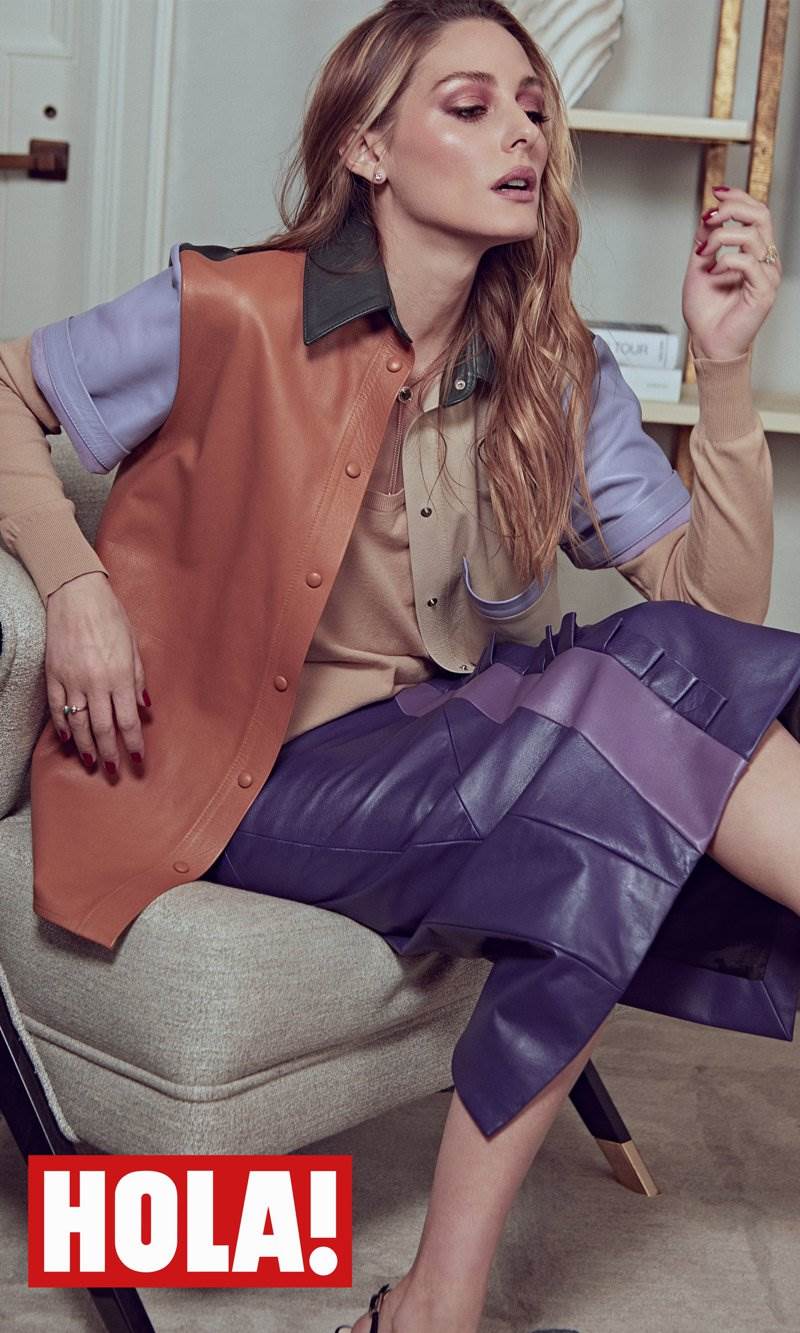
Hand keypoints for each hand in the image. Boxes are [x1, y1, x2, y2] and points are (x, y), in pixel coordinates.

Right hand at [45, 571, 149, 776]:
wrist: (76, 595)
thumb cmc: (111, 617)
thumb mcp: (133, 645)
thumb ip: (138, 678)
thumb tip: (144, 706)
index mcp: (120, 676)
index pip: (128, 721)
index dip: (133, 744)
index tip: (137, 760)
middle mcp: (96, 683)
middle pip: (104, 728)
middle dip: (111, 753)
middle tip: (114, 771)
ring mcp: (72, 680)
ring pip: (79, 724)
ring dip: (87, 747)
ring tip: (93, 763)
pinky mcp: (53, 675)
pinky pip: (57, 709)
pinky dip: (63, 727)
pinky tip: (68, 742)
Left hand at [682, 186, 781, 360]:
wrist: (706, 342)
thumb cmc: (706, 311)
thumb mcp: (699, 266)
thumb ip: (705, 240)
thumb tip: (707, 214)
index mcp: (752, 252)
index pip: (755, 213)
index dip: (738, 197)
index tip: (716, 192)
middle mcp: (763, 260)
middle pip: (761, 215)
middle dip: (733, 208)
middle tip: (710, 216)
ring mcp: (766, 275)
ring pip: (752, 236)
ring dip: (721, 238)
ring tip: (703, 254)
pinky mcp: (764, 292)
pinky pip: (749, 263)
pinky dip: (726, 261)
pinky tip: (714, 272)